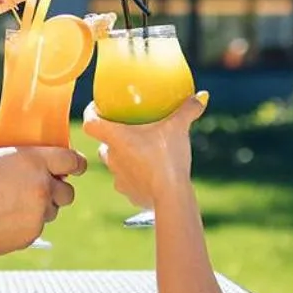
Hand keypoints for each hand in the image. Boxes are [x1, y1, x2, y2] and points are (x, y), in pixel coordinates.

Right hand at [0, 114, 85, 255]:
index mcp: (34, 161)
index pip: (72, 160)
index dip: (77, 163)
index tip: (76, 166)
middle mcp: (42, 187)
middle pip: (68, 191)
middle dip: (59, 190)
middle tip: (43, 188)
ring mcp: (38, 213)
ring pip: (52, 211)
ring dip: (43, 208)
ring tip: (20, 204)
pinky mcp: (31, 235)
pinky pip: (37, 228)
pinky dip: (27, 225)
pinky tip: (7, 219)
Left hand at [82, 93, 208, 208]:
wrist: (170, 197)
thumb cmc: (168, 158)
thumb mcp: (179, 128)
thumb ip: (188, 110)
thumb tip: (202, 96)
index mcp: (115, 138)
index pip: (90, 123)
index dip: (91, 113)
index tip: (98, 107)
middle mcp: (111, 157)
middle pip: (104, 143)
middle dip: (113, 137)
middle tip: (129, 129)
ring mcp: (118, 178)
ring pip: (116, 163)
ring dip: (125, 157)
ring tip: (143, 151)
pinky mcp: (128, 193)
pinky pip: (128, 181)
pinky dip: (136, 177)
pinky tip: (151, 174)